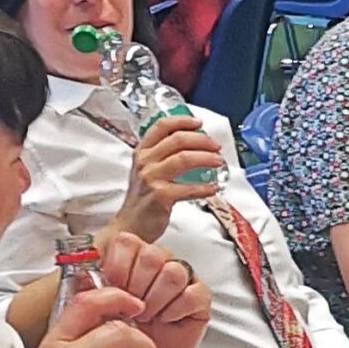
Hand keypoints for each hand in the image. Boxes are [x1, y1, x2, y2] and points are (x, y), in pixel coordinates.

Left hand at [96, 227, 211, 347]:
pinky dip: (175, 310)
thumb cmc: (121, 333)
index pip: (128, 242)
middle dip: (136, 286)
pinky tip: (165, 320)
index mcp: (133, 257)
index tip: (114, 289)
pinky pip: (192, 293)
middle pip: (152, 254)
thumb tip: (81, 272)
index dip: (119, 267)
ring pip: (173, 272)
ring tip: (147, 316)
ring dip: (155, 299)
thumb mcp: (96, 308)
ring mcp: (183, 277)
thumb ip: (88, 287)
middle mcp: (159, 261)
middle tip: (132, 308)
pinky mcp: (200, 296)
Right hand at [110, 113, 227, 242]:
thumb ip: (161, 155)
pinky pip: (189, 188)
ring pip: (185, 159)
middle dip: (202, 140)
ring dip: (206, 159)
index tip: (199, 123)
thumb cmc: (142, 200)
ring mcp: (152, 178)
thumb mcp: (145, 170)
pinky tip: (213, 188)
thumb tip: (191, 143)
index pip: (162, 126)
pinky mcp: (160, 196)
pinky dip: (205, 188)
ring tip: (218, 161)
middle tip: (216, 147)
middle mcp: (145, 162)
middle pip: (178, 140)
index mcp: (142, 152)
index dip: (183, 121)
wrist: (130, 226)